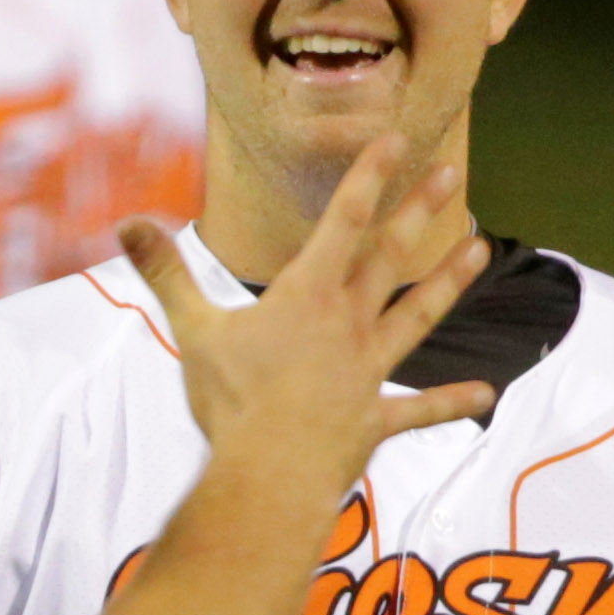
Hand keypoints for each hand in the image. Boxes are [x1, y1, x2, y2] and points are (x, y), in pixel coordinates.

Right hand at [117, 141, 494, 500]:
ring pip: (416, 316)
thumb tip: (128, 224)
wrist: (269, 475)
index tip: (397, 139)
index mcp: (306, 296)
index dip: (369, 176)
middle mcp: (347, 324)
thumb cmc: (231, 403)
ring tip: (480, 249)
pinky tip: (485, 393)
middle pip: (389, 257)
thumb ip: (166, 275)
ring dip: (448, 282)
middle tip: (450, 174)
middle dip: (419, 211)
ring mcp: (367, 372)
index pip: (343, 221)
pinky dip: (451, 402)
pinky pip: (419, 409)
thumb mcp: (192, 332)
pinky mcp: (375, 420)